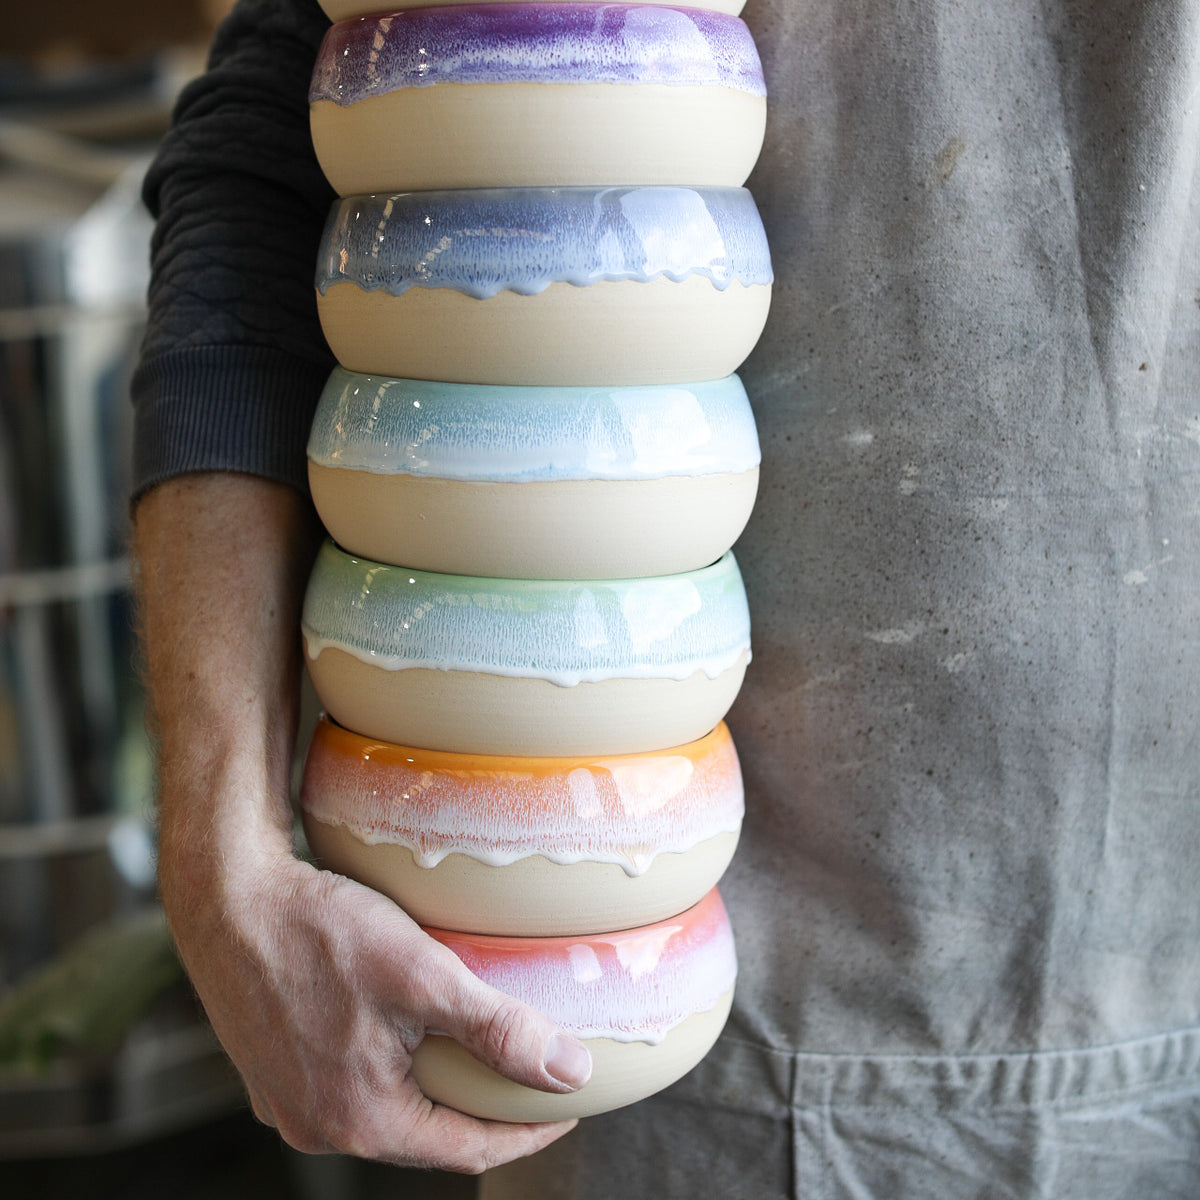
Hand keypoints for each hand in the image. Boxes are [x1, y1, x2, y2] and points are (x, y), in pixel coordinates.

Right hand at [136, 473, 587, 1171]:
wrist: (224, 894)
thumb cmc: (318, 930)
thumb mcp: (423, 976)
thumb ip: (498, 1030)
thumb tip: (570, 1074)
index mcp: (361, 1120)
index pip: (469, 1150)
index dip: (527, 1130)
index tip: (566, 1102)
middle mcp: (319, 1125)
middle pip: (425, 1132)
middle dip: (481, 1106)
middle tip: (528, 1070)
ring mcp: (288, 1099)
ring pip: (385, 1106)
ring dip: (434, 1083)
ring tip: (475, 1044)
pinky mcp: (271, 1067)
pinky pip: (347, 1080)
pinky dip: (390, 1063)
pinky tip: (405, 1025)